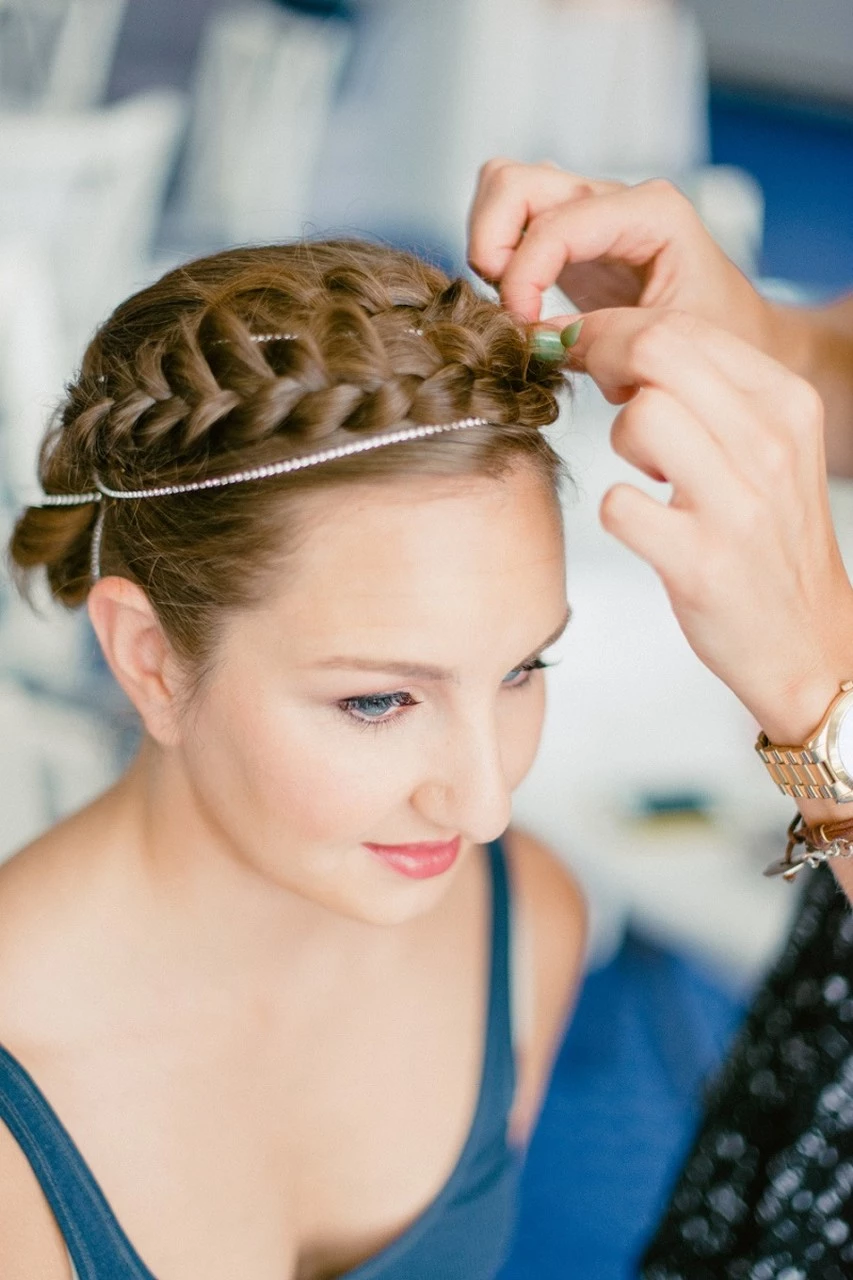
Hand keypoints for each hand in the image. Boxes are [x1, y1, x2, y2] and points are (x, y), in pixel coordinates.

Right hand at [467, 158, 780, 358]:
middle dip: (491, 243)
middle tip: (506, 305)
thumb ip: (603, 339)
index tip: (523, 328)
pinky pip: (512, 218)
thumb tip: (535, 340)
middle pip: (515, 182)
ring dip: (489, 241)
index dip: (523, 278)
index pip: (557, 226)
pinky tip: (517, 298)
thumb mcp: (670, 344)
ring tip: (509, 297)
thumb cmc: (718, 335)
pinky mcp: (570, 234)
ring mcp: (588, 209)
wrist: (736, 335)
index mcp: (651, 213)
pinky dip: (497, 251)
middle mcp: (614, 198)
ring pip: (505, 188)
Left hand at [566, 306, 852, 745]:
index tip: (578, 345)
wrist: (807, 641)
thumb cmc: (768, 540)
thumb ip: (709, 393)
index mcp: (786, 403)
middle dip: (599, 356)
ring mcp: (737, 504)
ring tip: (648, 474)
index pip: (683, 326)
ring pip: (640, 417)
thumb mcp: (765, 448)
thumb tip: (619, 346)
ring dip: (618, 440)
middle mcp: (770, 443)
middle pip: (656, 350)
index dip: (612, 328)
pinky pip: (620, 505)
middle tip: (590, 388)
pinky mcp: (701, 563)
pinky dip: (618, 513)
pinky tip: (646, 525)